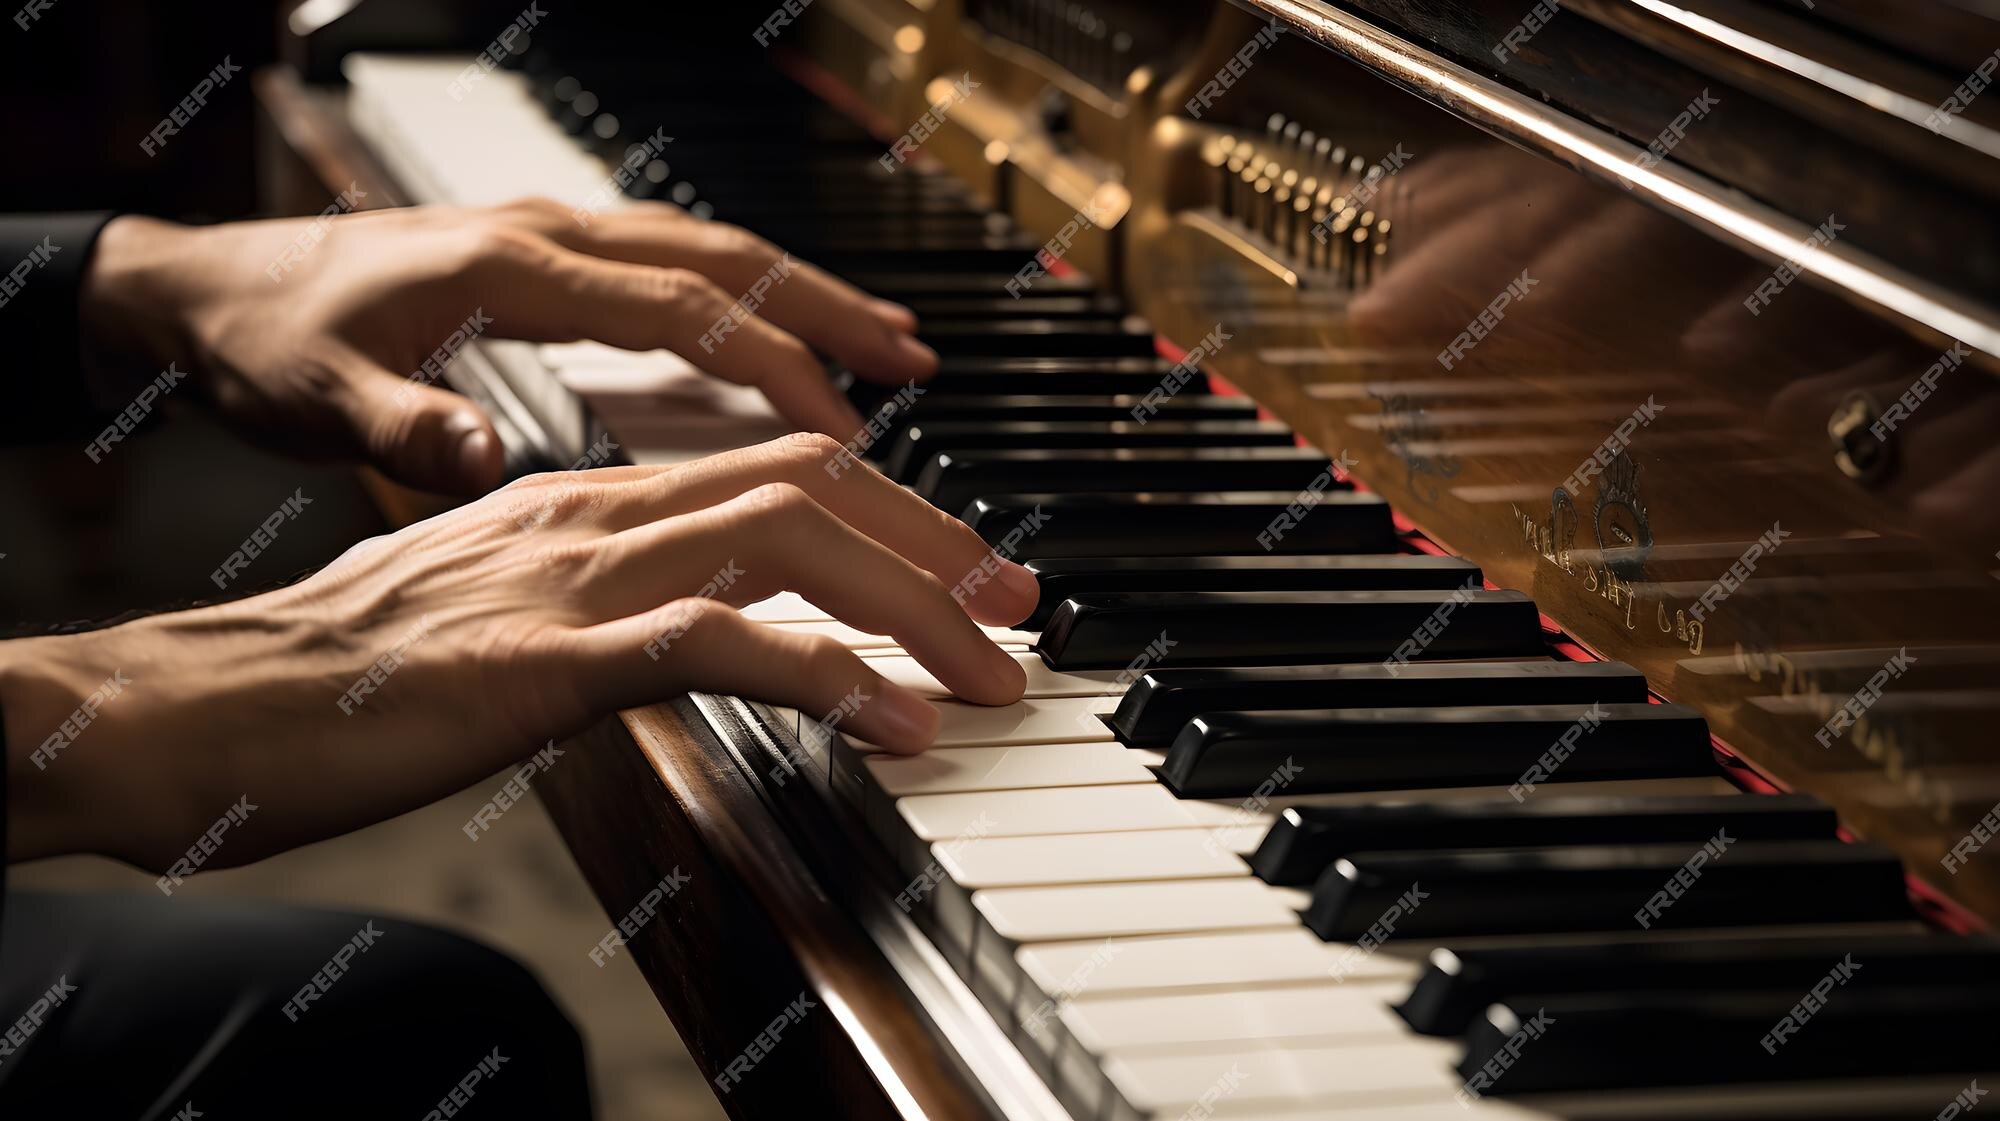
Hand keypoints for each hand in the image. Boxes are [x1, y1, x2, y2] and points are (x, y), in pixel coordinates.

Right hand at [1, 434, 1035, 871]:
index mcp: (590, 497)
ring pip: (790, 542)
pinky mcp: (551, 651)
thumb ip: (608, 609)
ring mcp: (578, 573)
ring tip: (990, 677)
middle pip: (812, 485)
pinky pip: (721, 641)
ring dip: (913, 607)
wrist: (221, 700)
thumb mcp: (507, 617)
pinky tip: (891, 722)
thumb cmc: (354, 675)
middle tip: (1018, 613)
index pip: (778, 472)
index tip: (967, 573)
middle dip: (936, 546)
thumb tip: (702, 635)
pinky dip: (826, 673)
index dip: (894, 513)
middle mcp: (599, 510)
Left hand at [80, 199, 937, 492]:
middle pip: (724, 258)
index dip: (773, 366)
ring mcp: (550, 241)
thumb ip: (405, 428)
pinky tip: (771, 341)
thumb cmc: (263, 340)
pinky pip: (674, 268)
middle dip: (827, 309)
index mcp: (508, 269)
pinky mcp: (543, 260)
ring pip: (710, 252)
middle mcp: (546, 239)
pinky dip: (743, 300)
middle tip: (915, 361)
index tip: (846, 427)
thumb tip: (483, 456)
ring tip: (883, 349)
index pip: (681, 308)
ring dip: (800, 297)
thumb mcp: (316, 398)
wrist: (203, 286)